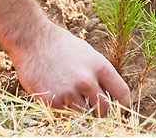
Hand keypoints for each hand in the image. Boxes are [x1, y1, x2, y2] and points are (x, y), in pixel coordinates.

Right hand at [8, 19, 130, 114]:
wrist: (32, 39)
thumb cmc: (60, 45)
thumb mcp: (87, 54)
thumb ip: (99, 75)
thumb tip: (109, 96)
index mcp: (100, 66)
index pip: (122, 93)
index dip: (123, 105)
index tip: (119, 108)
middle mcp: (87, 80)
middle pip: (105, 110)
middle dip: (102, 112)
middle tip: (95, 110)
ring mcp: (69, 92)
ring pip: (84, 116)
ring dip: (81, 112)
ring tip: (72, 99)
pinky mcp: (52, 101)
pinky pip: (65, 116)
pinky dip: (64, 112)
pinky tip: (58, 97)